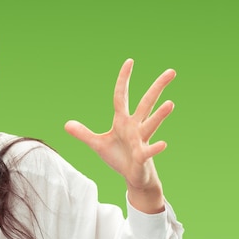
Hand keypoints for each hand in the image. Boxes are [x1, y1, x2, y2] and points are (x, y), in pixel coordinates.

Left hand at [64, 59, 175, 211]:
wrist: (132, 176)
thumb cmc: (118, 157)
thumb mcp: (97, 144)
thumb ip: (83, 133)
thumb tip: (66, 124)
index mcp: (122, 121)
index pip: (121, 96)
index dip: (124, 80)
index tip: (130, 61)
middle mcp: (134, 127)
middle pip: (146, 103)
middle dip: (157, 88)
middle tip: (172, 71)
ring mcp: (141, 140)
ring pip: (151, 124)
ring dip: (160, 115)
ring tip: (170, 103)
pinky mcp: (143, 156)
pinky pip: (149, 151)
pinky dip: (155, 148)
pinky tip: (163, 144)